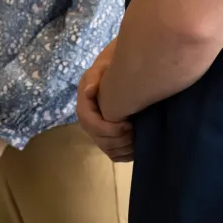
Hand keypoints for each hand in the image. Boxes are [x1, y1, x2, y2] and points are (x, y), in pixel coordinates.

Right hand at [77, 42, 132, 161]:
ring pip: (107, 149)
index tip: (128, 125)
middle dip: (119, 140)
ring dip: (123, 148)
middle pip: (100, 140)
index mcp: (84, 106)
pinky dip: (125, 154)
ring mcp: (97, 132)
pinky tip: (137, 147)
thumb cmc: (109, 70)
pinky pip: (114, 154)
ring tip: (138, 138)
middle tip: (136, 132)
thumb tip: (88, 90)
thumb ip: (94, 77)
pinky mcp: (107, 138)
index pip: (91, 123)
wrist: (114, 74)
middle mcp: (88, 122)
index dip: (109, 129)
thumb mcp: (101, 69)